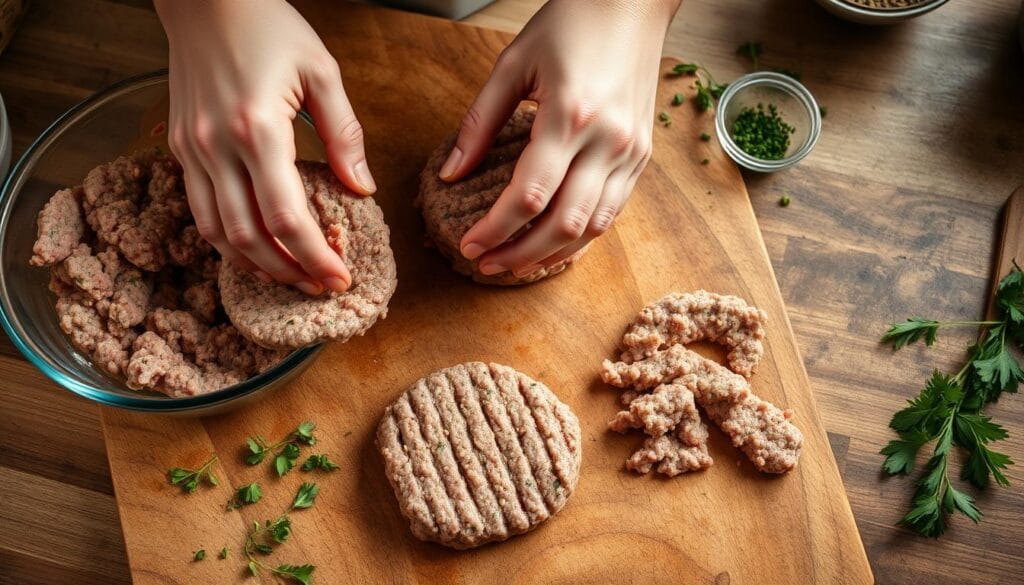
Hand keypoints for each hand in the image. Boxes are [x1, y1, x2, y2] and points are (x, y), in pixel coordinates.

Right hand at [156, 0, 374, 294]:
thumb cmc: (268, 25)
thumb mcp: (321, 71)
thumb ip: (344, 135)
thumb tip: (362, 189)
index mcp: (258, 128)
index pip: (286, 217)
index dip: (314, 256)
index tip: (339, 278)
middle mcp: (217, 146)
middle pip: (249, 237)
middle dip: (288, 272)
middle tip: (321, 288)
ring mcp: (193, 150)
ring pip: (217, 233)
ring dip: (255, 265)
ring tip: (292, 278)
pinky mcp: (182, 148)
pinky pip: (201, 210)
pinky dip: (228, 240)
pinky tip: (256, 249)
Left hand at [441, 0, 679, 277]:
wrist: (632, 2)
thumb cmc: (571, 23)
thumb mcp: (513, 64)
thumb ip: (479, 123)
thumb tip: (451, 173)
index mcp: (570, 116)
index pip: (529, 195)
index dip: (495, 229)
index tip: (469, 244)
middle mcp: (607, 142)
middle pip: (563, 223)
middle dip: (520, 254)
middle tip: (487, 264)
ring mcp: (631, 152)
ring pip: (593, 227)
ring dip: (552, 254)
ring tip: (517, 264)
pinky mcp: (642, 156)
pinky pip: (613, 212)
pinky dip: (582, 235)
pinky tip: (554, 243)